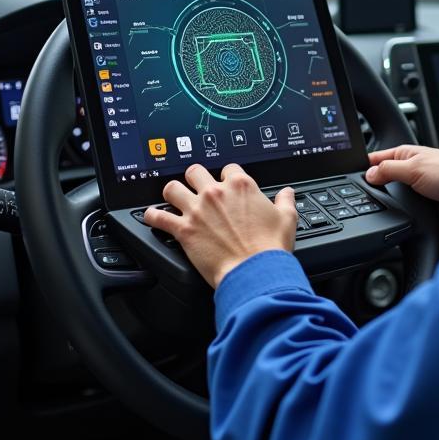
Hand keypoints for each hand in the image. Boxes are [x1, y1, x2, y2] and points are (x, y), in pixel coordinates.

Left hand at [142, 164, 297, 287]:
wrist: (254, 272)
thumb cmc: (269, 247)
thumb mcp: (286, 218)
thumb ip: (285, 201)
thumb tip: (287, 193)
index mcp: (240, 186)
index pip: (228, 168)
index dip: (227, 176)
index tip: (227, 185)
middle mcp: (216, 193)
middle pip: (195, 171)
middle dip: (195, 178)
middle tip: (197, 188)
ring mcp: (197, 209)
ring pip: (172, 188)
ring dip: (172, 192)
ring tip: (173, 198)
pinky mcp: (183, 229)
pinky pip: (158, 217)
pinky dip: (152, 216)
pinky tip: (151, 217)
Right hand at [365, 145, 438, 229]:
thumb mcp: (413, 167)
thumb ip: (388, 170)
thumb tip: (368, 174)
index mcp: (408, 156)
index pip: (379, 159)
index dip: (365, 166)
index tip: (350, 174)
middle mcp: (413, 173)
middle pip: (385, 181)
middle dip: (375, 187)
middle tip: (364, 194)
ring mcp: (419, 193)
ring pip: (395, 200)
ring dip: (391, 203)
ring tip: (382, 206)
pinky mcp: (426, 211)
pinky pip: (407, 215)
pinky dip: (403, 217)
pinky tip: (399, 218)